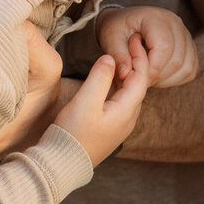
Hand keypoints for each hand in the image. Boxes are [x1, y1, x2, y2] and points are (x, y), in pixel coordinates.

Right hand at [54, 48, 150, 165]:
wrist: (62, 165)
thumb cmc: (72, 134)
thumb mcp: (85, 101)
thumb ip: (100, 77)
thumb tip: (111, 57)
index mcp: (127, 111)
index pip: (141, 77)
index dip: (139, 56)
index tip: (134, 38)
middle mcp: (128, 119)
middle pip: (138, 85)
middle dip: (136, 62)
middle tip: (130, 42)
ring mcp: (120, 125)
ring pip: (130, 93)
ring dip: (127, 74)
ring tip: (122, 55)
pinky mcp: (109, 128)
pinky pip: (120, 101)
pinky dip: (119, 85)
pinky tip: (111, 79)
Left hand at [98, 6, 197, 87]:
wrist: (125, 23)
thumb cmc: (117, 29)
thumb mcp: (110, 38)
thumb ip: (117, 55)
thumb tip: (126, 74)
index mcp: (155, 17)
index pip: (164, 47)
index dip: (151, 68)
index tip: (136, 76)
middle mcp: (175, 23)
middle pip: (177, 59)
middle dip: (157, 76)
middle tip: (139, 79)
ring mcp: (185, 35)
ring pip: (186, 67)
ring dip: (166, 79)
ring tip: (148, 77)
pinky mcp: (190, 48)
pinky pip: (190, 70)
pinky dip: (175, 79)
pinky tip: (158, 76)